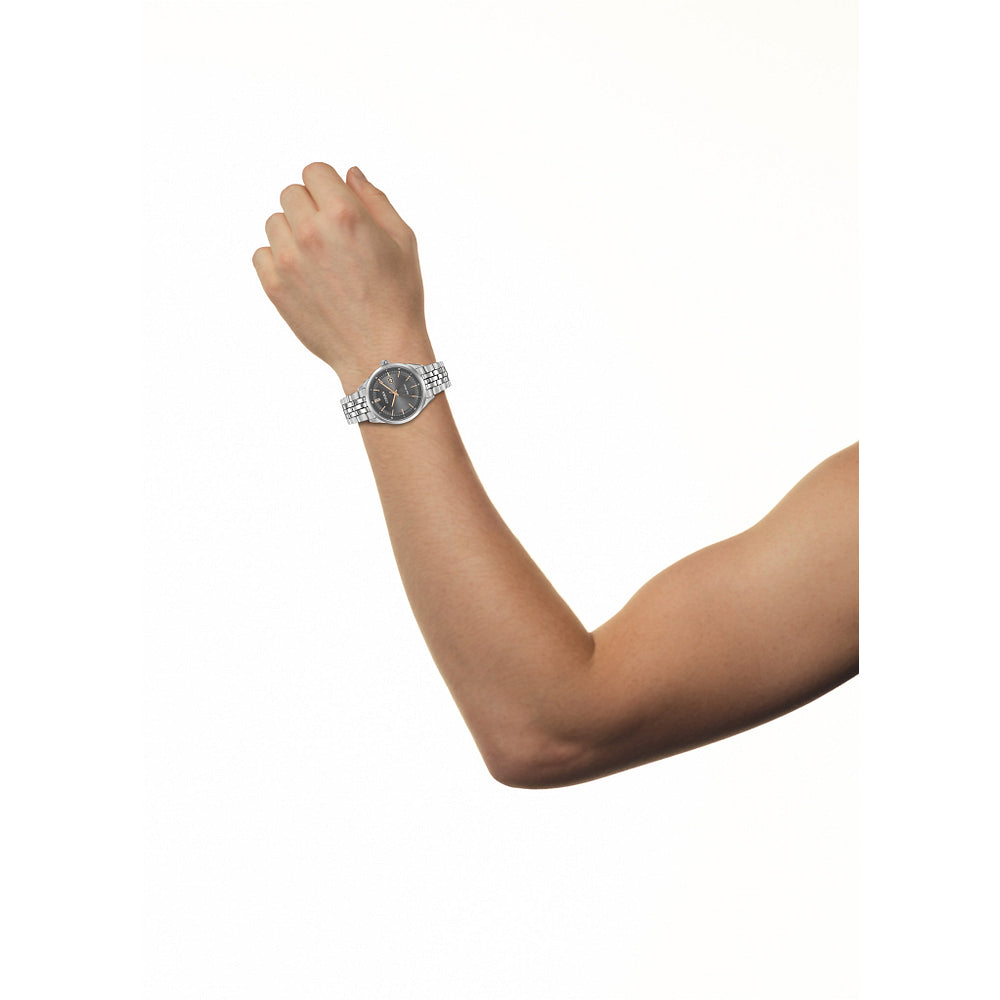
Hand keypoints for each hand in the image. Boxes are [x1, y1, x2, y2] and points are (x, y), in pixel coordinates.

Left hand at [252, 163, 433, 388]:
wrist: (380, 354)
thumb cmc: (399, 298)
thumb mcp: (402, 241)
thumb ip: (375, 200)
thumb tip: (350, 174)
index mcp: (345, 214)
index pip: (314, 171)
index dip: (327, 186)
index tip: (338, 206)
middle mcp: (311, 232)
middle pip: (291, 193)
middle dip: (310, 206)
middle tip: (332, 237)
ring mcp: (288, 260)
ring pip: (274, 222)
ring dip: (292, 233)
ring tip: (320, 261)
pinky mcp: (274, 286)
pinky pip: (262, 254)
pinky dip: (279, 260)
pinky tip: (305, 277)